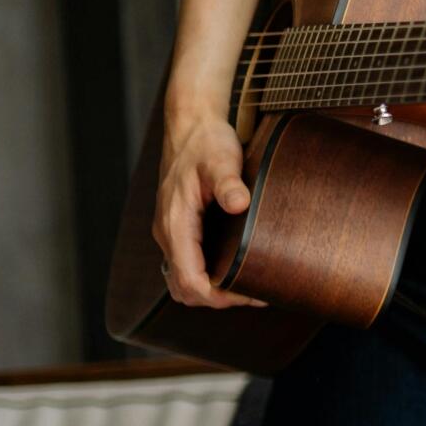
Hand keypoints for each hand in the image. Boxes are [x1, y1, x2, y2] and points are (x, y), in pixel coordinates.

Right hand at [153, 111, 264, 308]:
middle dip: (218, 298)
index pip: (189, 280)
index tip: (251, 293)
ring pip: (184, 279)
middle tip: (256, 292)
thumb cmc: (206, 143)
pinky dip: (209, 275)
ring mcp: (172, 232)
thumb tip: (240, 204)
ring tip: (250, 283)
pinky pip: (189, 264)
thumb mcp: (221, 159)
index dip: (219, 295)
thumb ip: (229, 182)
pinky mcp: (181, 229)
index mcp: (175, 223)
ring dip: (212, 289)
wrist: (191, 128)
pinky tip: (238, 266)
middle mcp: (168, 233)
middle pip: (183, 289)